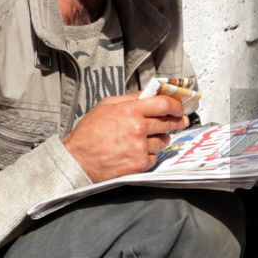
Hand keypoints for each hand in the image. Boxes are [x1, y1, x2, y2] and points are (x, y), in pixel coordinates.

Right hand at [62, 93, 188, 182]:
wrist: (78, 160)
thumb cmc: (88, 134)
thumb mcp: (106, 106)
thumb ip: (130, 99)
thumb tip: (150, 94)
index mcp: (129, 111)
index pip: (164, 103)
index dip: (176, 105)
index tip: (180, 108)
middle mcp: (137, 128)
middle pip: (168, 122)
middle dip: (175, 122)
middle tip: (178, 122)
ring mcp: (140, 146)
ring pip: (164, 141)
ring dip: (159, 139)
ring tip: (144, 139)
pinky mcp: (140, 163)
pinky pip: (155, 157)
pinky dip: (149, 155)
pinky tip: (137, 152)